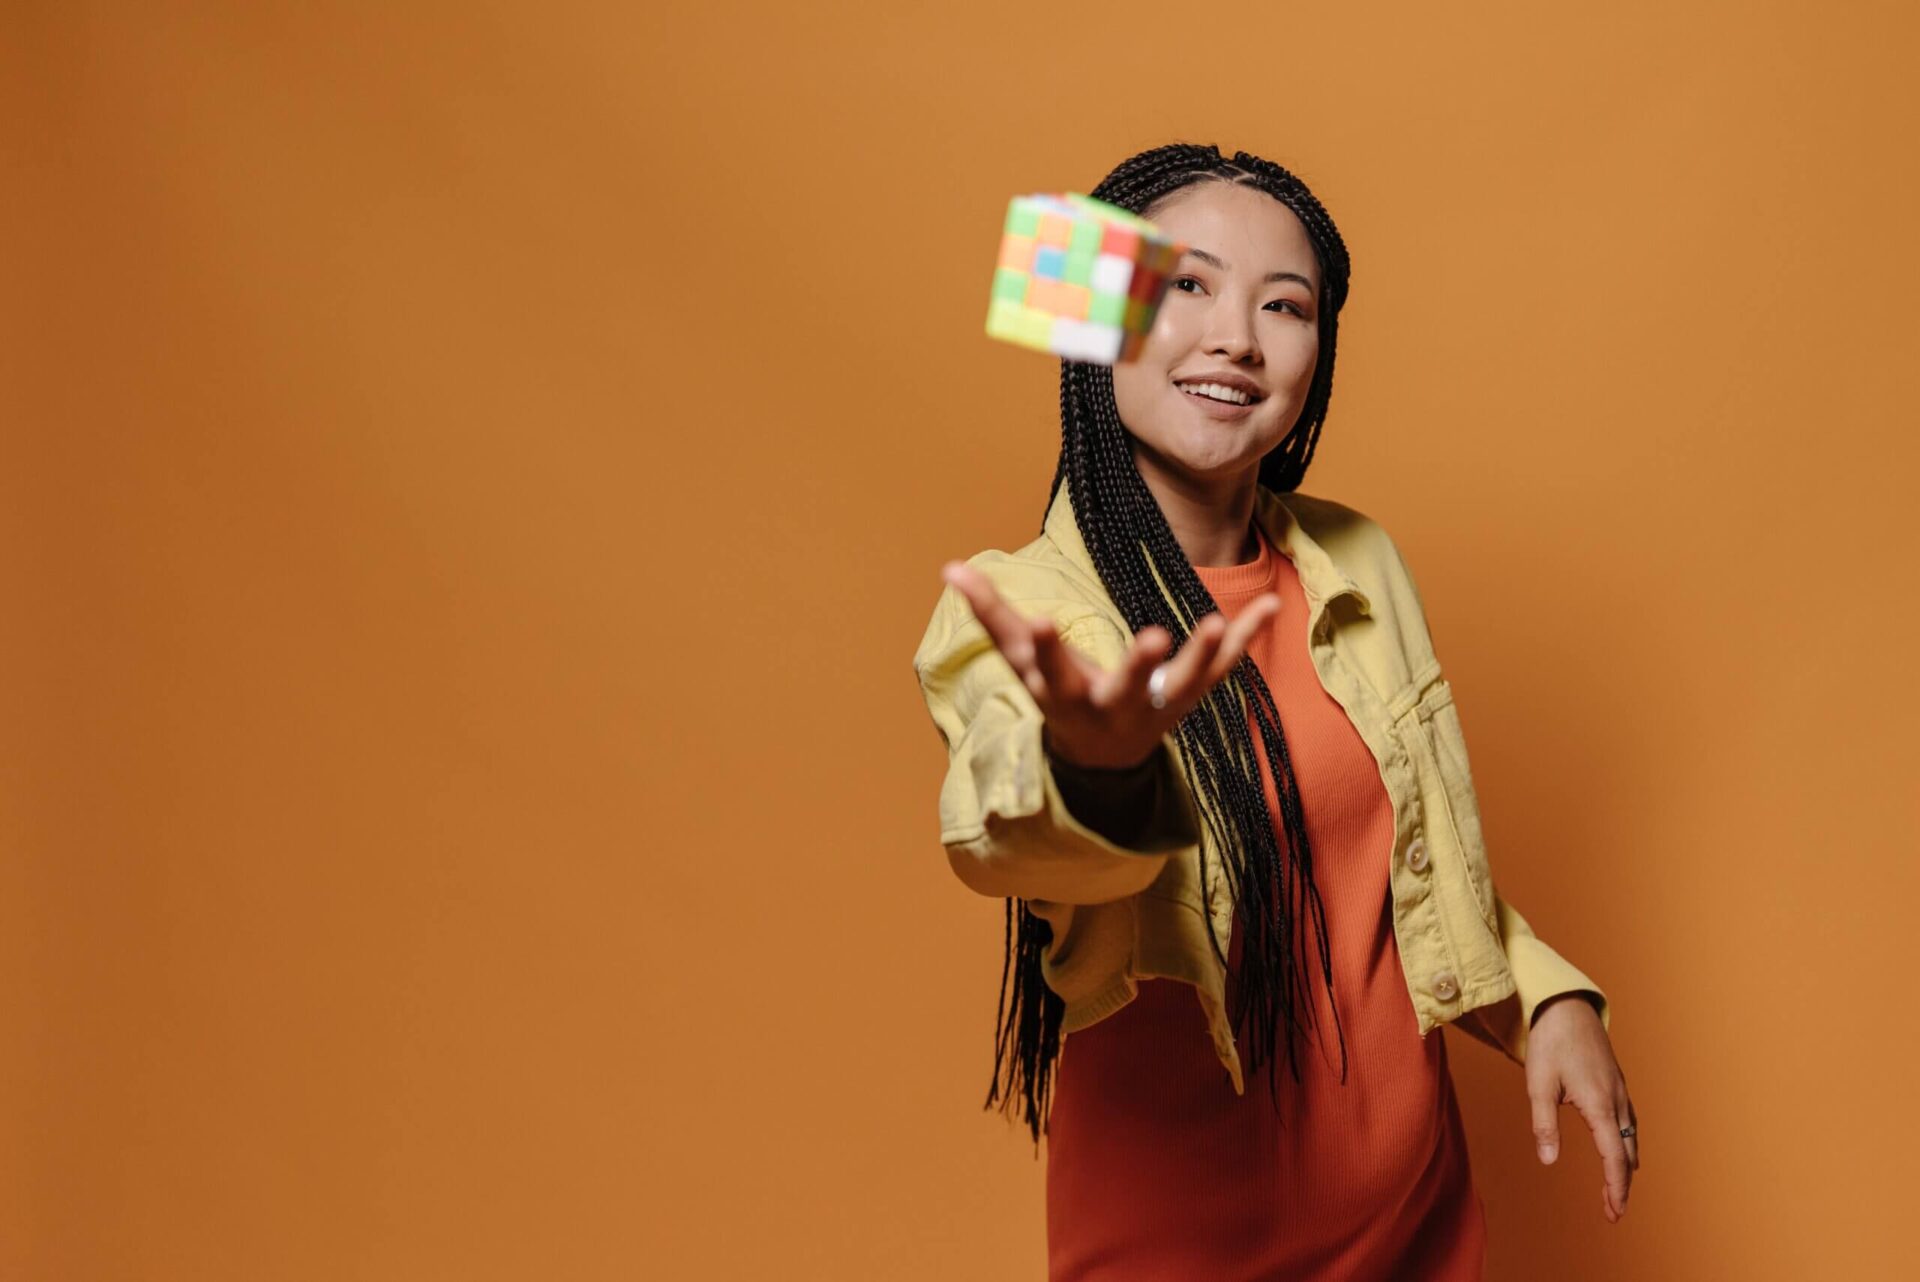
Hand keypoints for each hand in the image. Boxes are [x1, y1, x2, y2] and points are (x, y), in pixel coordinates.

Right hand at [939, 560, 1279, 769]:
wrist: (1101, 757)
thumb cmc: (1055, 692)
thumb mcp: (1020, 660)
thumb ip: (989, 613)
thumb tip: (948, 566)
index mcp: (1061, 696)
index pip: (1049, 673)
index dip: (1045, 649)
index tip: (1041, 622)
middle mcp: (1110, 708)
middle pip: (1122, 689)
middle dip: (1137, 667)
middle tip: (1156, 637)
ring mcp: (1154, 707)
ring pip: (1182, 686)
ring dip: (1202, 656)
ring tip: (1217, 622)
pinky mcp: (1188, 699)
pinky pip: (1222, 671)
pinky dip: (1246, 639)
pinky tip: (1270, 605)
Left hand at [1526, 994, 1639, 1222]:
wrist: (1564, 1005)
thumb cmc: (1549, 1042)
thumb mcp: (1538, 1084)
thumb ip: (1544, 1125)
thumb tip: (1549, 1161)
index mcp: (1599, 1105)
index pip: (1614, 1157)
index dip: (1615, 1187)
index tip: (1614, 1212)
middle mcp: (1616, 1100)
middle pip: (1627, 1152)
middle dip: (1622, 1183)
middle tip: (1613, 1210)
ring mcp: (1619, 1090)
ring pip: (1630, 1137)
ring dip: (1625, 1164)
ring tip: (1616, 1188)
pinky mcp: (1615, 1081)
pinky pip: (1628, 1120)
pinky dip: (1626, 1143)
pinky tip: (1618, 1148)